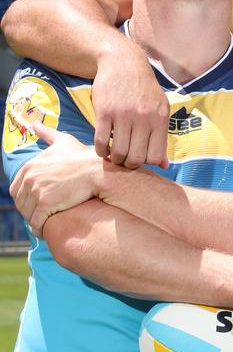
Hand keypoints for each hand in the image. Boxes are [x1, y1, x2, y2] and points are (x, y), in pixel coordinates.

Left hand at [9, 117, 100, 236]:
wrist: (96, 170)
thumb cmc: (82, 156)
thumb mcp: (63, 140)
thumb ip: (46, 133)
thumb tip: (34, 123)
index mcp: (30, 166)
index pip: (16, 190)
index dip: (26, 198)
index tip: (38, 202)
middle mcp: (29, 178)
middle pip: (21, 204)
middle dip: (30, 210)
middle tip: (43, 214)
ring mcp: (36, 191)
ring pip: (28, 214)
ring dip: (35, 220)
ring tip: (46, 222)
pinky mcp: (46, 204)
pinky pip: (37, 223)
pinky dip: (40, 228)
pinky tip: (47, 229)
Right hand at [92, 42, 168, 168]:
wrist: (123, 63)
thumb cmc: (144, 89)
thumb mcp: (160, 108)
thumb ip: (162, 137)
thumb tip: (164, 166)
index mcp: (160, 118)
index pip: (155, 156)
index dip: (146, 164)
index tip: (139, 160)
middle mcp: (144, 117)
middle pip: (136, 158)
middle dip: (128, 165)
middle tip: (124, 160)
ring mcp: (124, 114)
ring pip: (118, 152)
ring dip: (114, 159)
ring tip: (113, 155)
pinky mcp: (105, 112)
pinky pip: (101, 141)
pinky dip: (100, 151)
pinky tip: (102, 148)